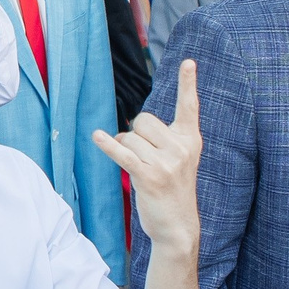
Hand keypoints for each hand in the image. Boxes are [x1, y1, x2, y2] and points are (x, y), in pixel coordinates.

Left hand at [91, 58, 201, 263]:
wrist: (179, 227)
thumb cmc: (173, 190)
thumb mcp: (179, 161)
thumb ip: (164, 140)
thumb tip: (126, 132)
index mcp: (191, 140)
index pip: (189, 106)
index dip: (188, 83)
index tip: (188, 61)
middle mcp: (181, 148)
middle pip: (143, 120)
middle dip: (135, 134)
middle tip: (145, 157)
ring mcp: (167, 162)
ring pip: (129, 137)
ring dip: (125, 150)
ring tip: (140, 169)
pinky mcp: (149, 176)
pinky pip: (122, 153)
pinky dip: (108, 145)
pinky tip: (97, 137)